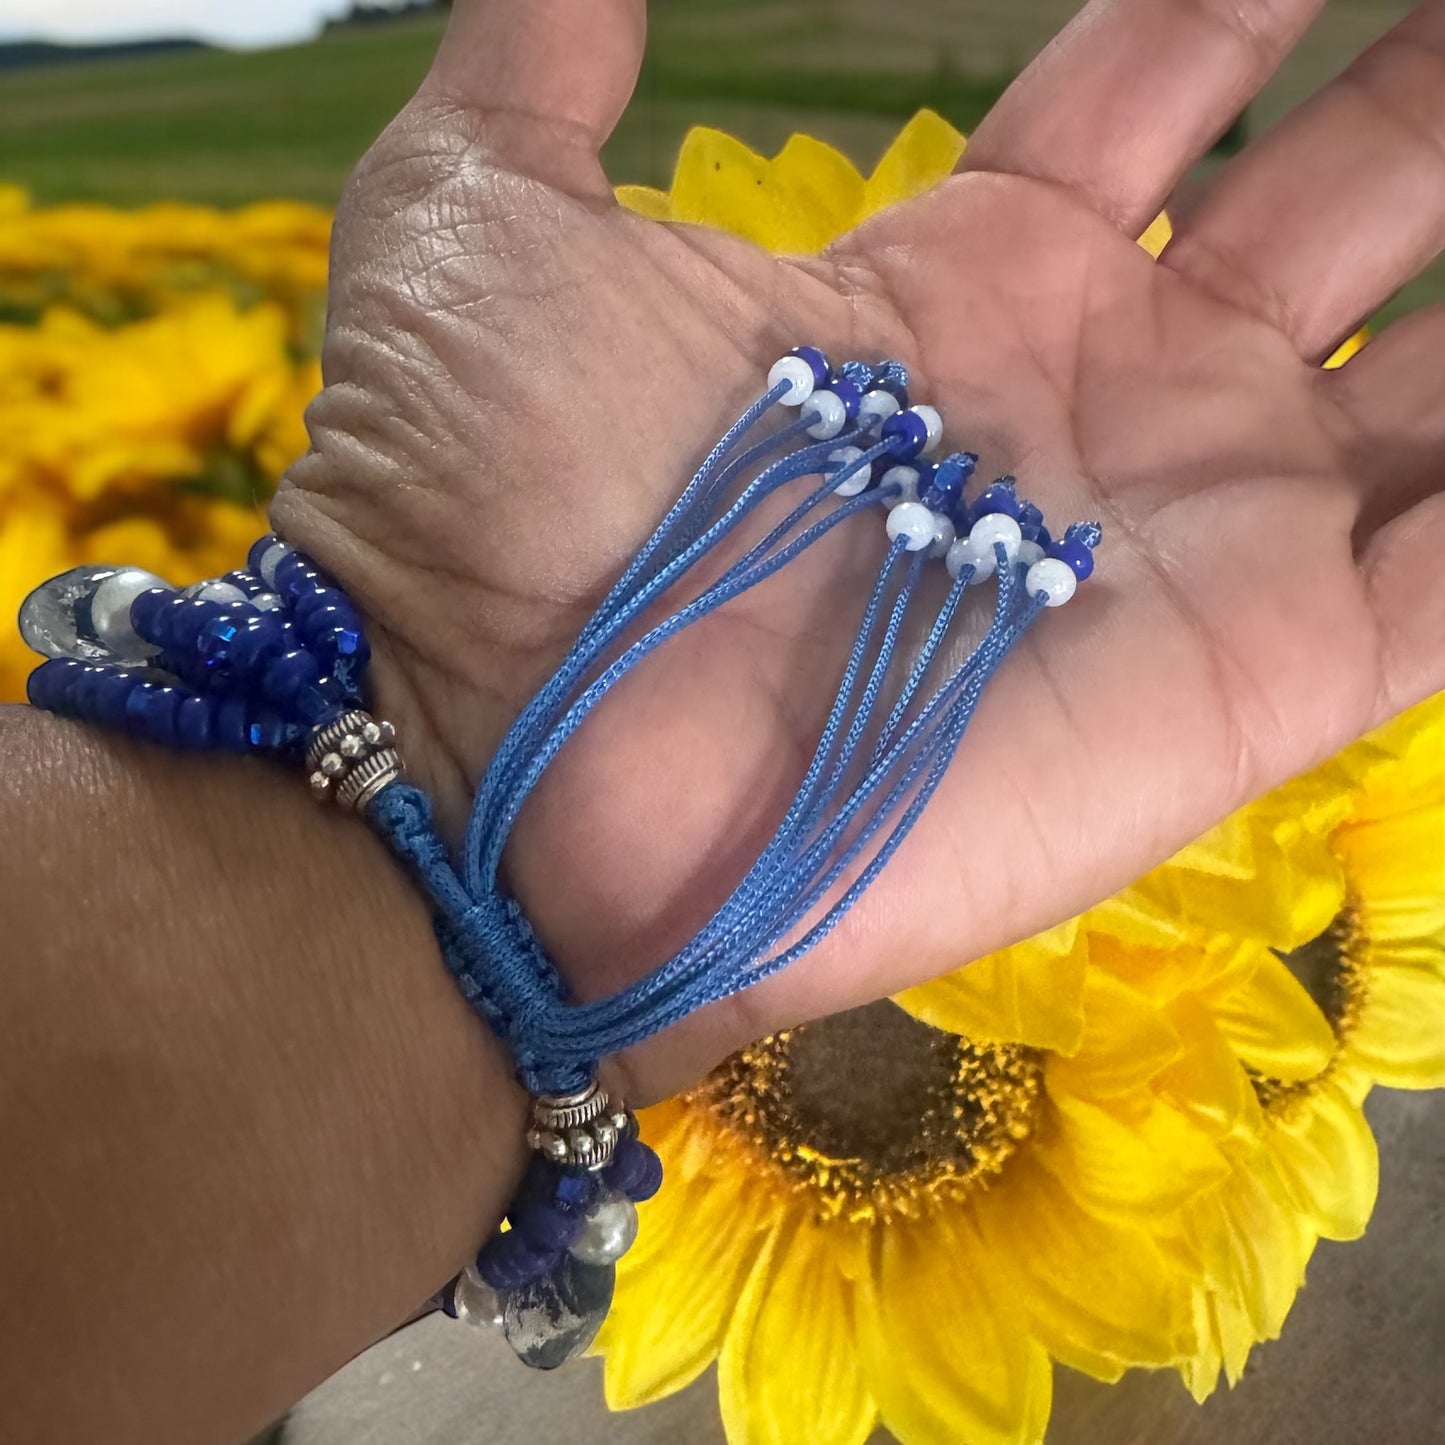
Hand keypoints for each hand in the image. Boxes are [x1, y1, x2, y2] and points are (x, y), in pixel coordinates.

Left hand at [274, 0, 1444, 1098]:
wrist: (506, 760)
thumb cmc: (485, 498)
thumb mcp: (484, 213)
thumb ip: (550, 48)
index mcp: (960, 279)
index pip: (1163, 76)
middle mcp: (1099, 400)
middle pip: (1336, 196)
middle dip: (1423, 93)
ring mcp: (1187, 546)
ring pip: (1432, 385)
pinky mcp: (1242, 689)